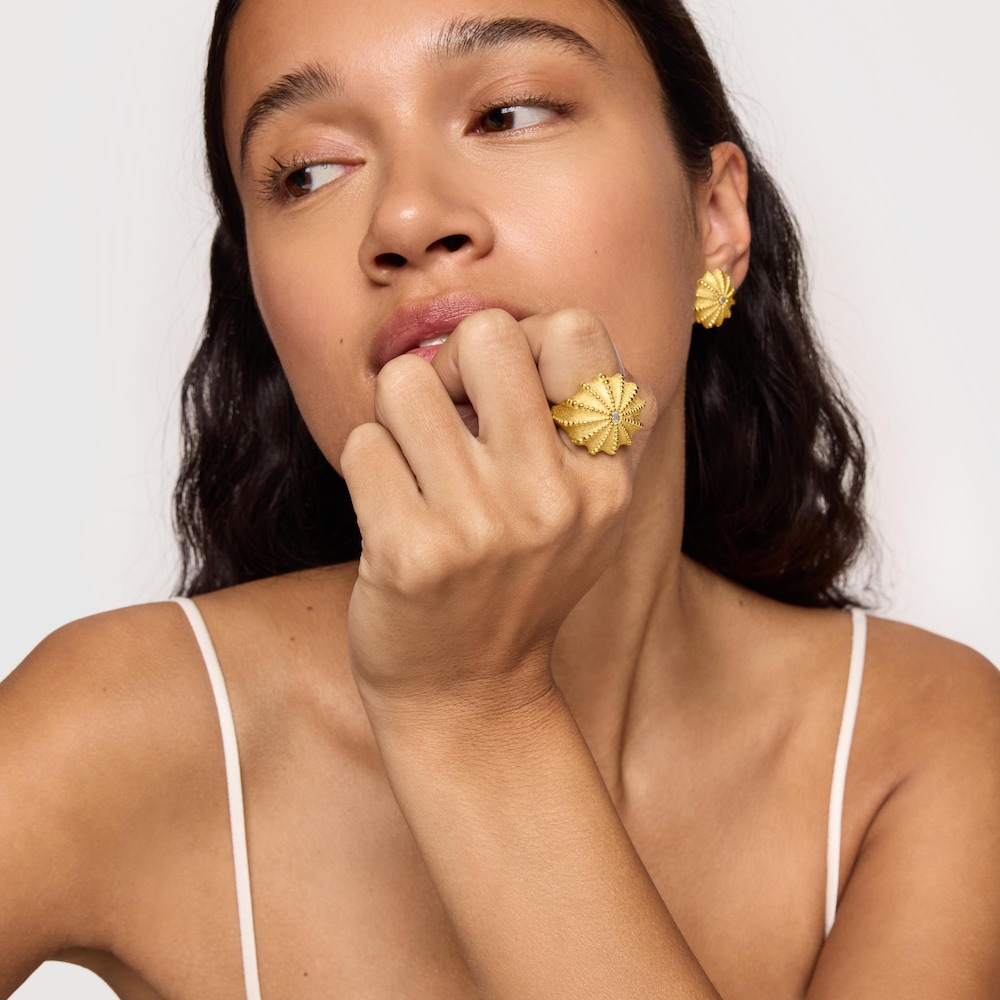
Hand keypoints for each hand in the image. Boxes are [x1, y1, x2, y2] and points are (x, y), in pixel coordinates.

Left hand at [340, 307, 654, 717]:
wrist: (467, 692)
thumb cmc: (515, 583)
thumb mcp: (582, 511)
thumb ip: (576, 423)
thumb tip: (519, 331)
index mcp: (605, 477)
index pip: (573, 329)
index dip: (525, 342)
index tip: (505, 394)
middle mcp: (555, 498)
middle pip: (485, 335)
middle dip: (451, 364)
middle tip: (447, 417)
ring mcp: (483, 528)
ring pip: (407, 382)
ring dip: (400, 420)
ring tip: (419, 472)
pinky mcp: (411, 555)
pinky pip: (364, 443)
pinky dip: (369, 467)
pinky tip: (393, 512)